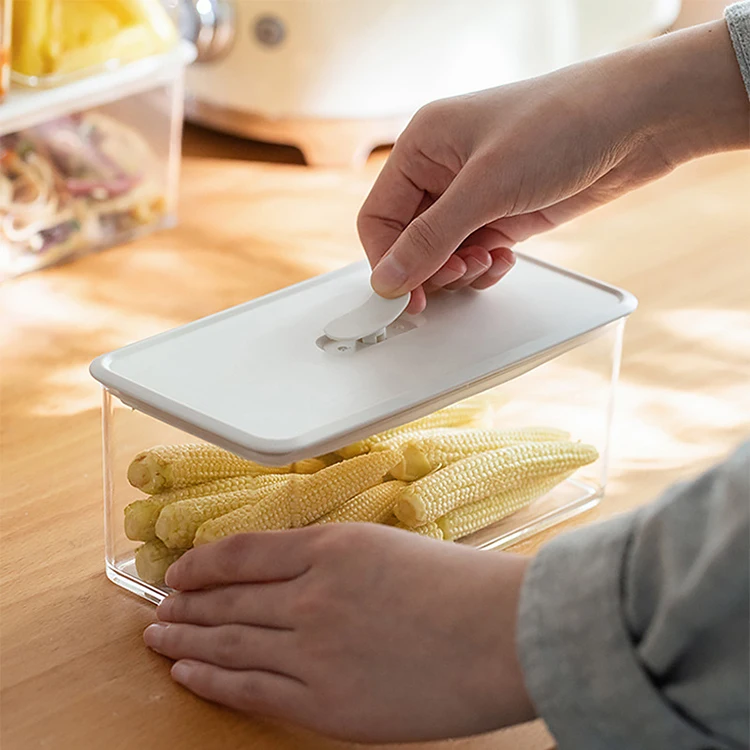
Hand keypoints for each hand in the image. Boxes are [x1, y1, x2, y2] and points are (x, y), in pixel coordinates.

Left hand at [143, 524, 533, 742]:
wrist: (506, 635)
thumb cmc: (461, 587)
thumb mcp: (389, 549)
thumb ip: (334, 562)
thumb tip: (290, 580)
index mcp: (331, 546)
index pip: (241, 552)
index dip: (200, 563)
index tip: (180, 571)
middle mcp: (311, 594)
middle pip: (226, 598)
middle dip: (185, 602)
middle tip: (161, 607)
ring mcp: (313, 649)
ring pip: (227, 641)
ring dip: (185, 638)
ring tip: (158, 636)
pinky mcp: (324, 701)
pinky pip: (249, 688)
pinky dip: (210, 679)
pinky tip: (186, 673)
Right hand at [358, 19, 748, 312]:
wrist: (637, 121)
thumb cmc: (562, 123)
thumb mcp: (485, 187)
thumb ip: (430, 239)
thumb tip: (386, 279)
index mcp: (421, 146)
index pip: (379, 217)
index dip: (387, 261)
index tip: (403, 295)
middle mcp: (443, 170)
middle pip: (409, 241)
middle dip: (429, 268)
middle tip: (456, 275)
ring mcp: (474, 195)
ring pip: (441, 254)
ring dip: (459, 271)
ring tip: (487, 262)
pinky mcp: (503, 214)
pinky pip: (474, 255)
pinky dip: (483, 268)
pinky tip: (504, 260)